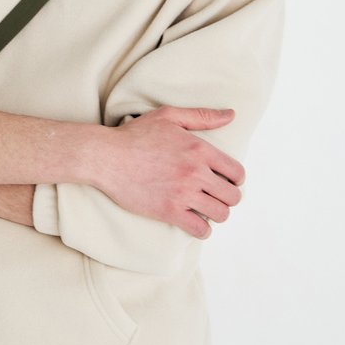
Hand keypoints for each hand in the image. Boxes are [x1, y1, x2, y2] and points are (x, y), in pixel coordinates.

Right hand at [98, 106, 243, 238]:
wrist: (106, 157)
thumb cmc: (135, 135)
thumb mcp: (169, 116)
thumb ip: (202, 116)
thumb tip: (231, 115)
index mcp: (199, 149)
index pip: (237, 172)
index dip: (236, 179)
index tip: (226, 181)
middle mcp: (195, 172)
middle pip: (233, 196)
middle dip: (228, 197)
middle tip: (215, 195)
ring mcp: (183, 194)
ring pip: (221, 214)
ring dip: (217, 213)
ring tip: (206, 208)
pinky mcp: (169, 211)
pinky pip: (200, 229)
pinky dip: (202, 229)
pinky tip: (195, 222)